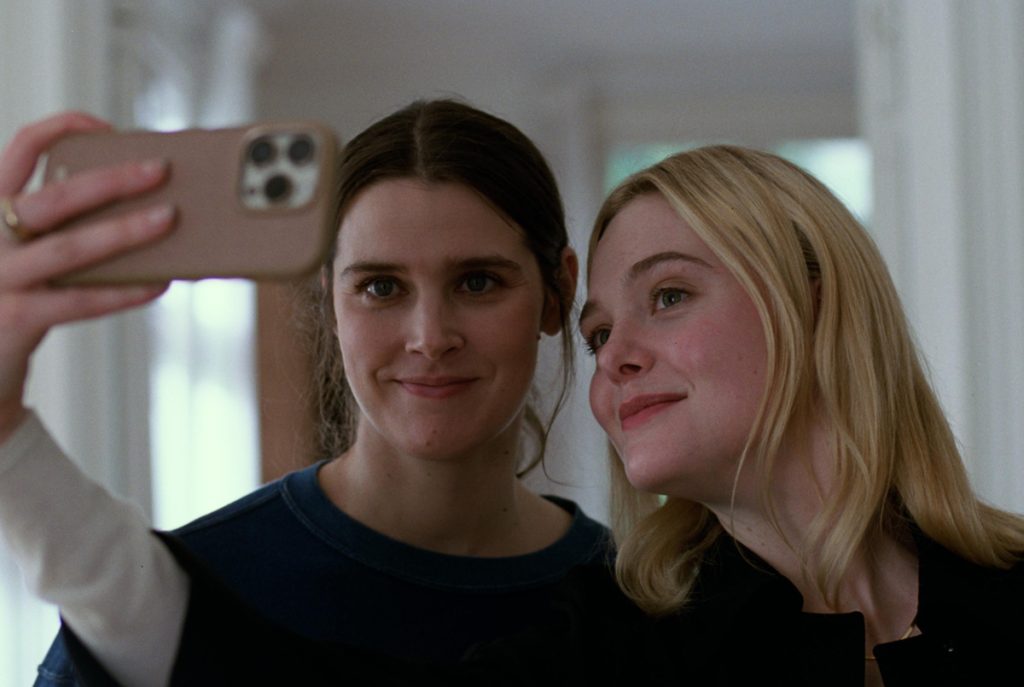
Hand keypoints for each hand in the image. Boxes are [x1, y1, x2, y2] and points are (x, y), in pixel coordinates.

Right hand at [0, 112, 175, 442]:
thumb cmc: (16, 300)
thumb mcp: (29, 252)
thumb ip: (63, 228)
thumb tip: (144, 208)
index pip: (18, 150)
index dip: (62, 129)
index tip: (108, 126)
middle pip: (52, 197)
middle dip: (112, 180)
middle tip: (161, 169)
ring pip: (68, 247)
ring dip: (124, 231)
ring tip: (168, 219)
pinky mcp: (14, 318)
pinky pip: (78, 301)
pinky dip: (122, 291)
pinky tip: (158, 283)